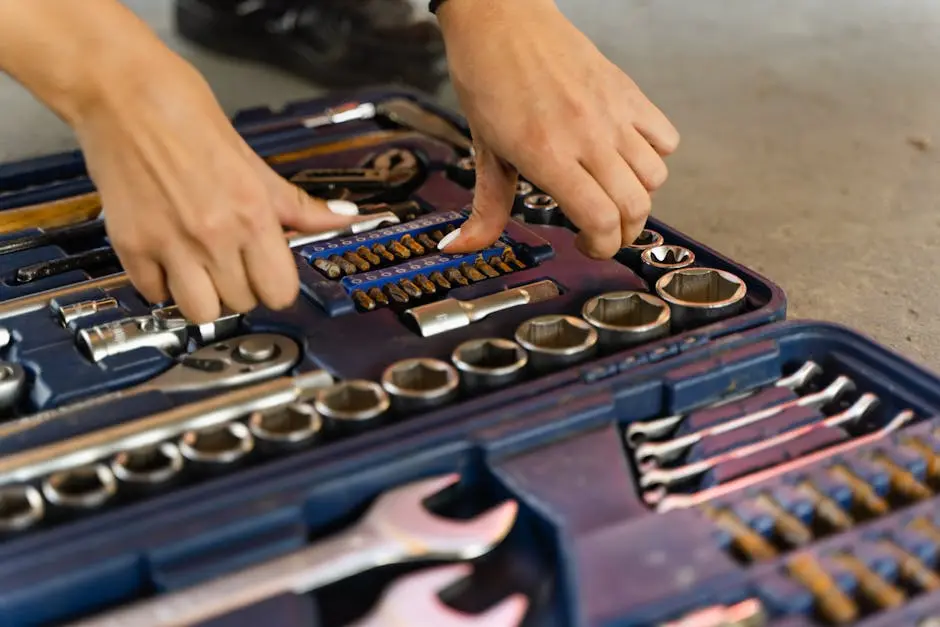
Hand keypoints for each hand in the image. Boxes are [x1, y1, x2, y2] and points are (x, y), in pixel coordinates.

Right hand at [73, 52, 358, 322]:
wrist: (121, 91)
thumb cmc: (185, 114)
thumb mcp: (254, 161)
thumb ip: (298, 204)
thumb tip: (344, 218)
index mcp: (253, 213)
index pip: (280, 291)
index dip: (276, 286)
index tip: (268, 274)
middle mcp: (215, 235)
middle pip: (242, 303)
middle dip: (241, 287)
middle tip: (232, 262)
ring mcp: (170, 244)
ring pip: (201, 313)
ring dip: (203, 297)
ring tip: (200, 269)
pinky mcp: (131, 246)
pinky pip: (154, 294)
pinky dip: (161, 284)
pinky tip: (166, 258)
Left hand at [435, 0, 679, 257]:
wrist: (501, 18)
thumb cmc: (488, 78)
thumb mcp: (484, 150)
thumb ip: (486, 206)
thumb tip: (462, 246)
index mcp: (547, 155)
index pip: (599, 220)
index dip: (601, 247)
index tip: (587, 246)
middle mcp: (586, 136)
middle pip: (634, 207)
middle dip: (622, 232)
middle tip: (602, 231)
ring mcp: (612, 113)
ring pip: (654, 177)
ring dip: (638, 197)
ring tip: (613, 195)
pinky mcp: (627, 92)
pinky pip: (666, 137)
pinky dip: (655, 156)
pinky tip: (628, 156)